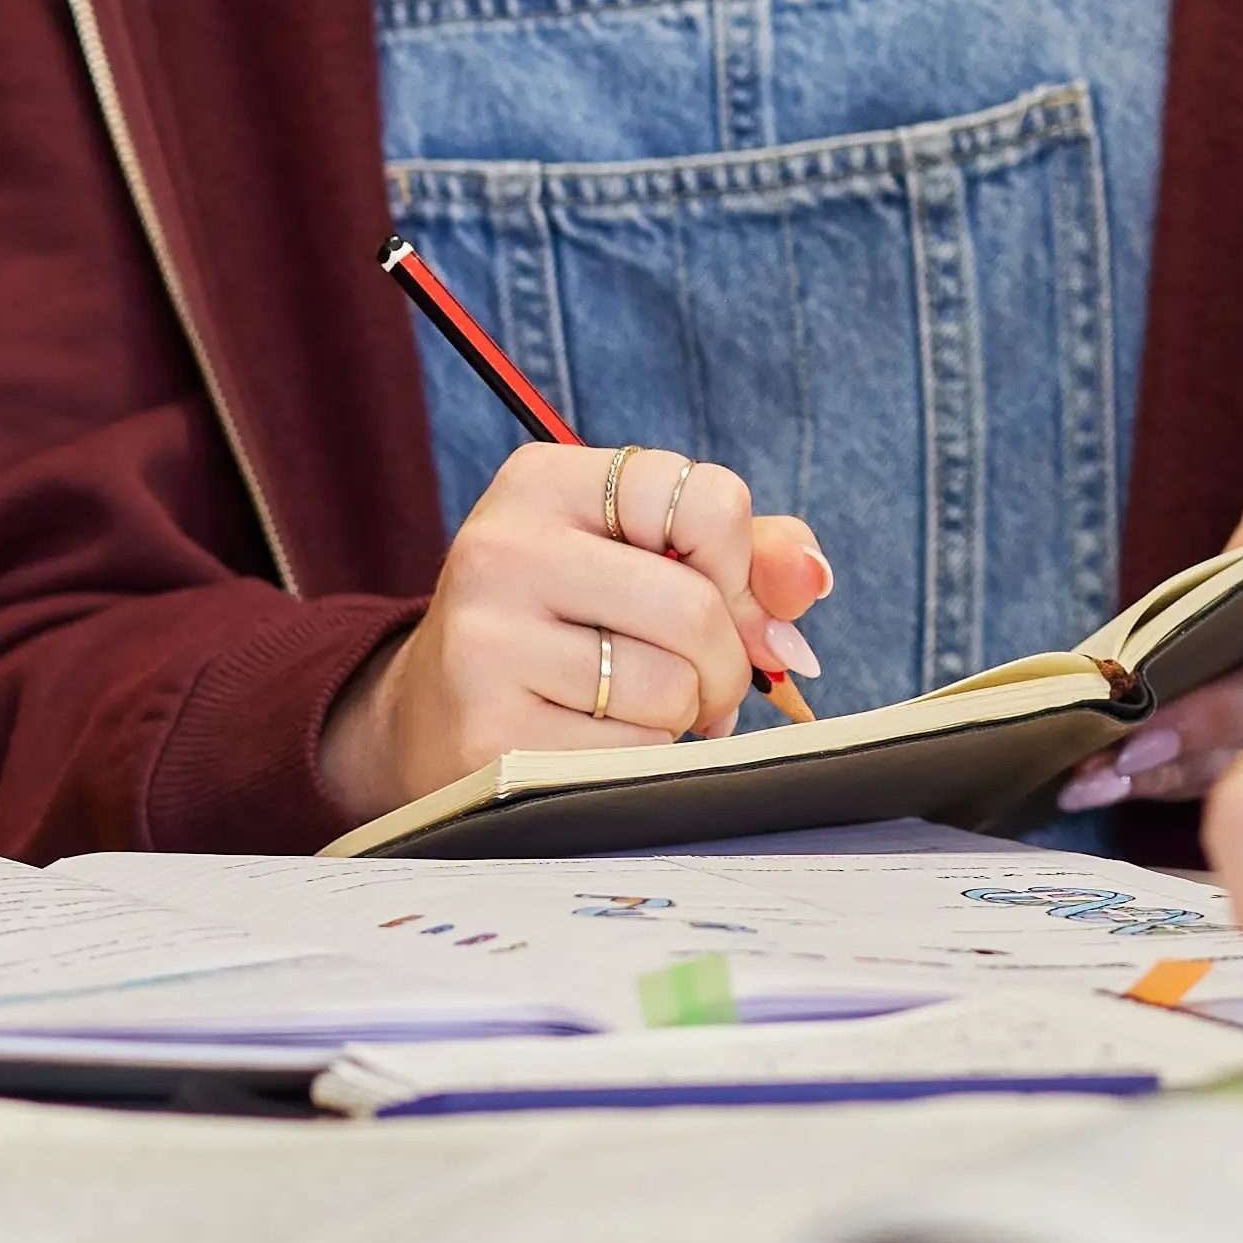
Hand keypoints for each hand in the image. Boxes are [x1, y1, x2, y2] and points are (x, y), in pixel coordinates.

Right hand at [324, 444, 841, 824]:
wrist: (432, 716)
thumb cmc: (566, 626)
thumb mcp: (637, 556)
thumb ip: (745, 552)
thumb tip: (810, 580)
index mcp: (544, 482)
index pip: (709, 500)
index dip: (740, 565)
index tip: (718, 596)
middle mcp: (503, 548)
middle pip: (695, 606)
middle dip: (725, 660)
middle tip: (700, 680)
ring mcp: (486, 643)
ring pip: (669, 688)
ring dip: (681, 716)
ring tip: (637, 709)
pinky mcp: (488, 734)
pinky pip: (633, 755)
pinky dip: (643, 761)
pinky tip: (598, 746)